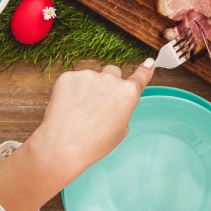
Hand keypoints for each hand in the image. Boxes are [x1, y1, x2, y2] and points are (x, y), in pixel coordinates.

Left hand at [25, 62, 154, 186]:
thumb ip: (122, 109)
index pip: (140, 77)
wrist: (62, 146)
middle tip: (97, 104)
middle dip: (108, 84)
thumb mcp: (120, 131)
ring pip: (91, 77)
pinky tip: (68, 107)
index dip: (144, 71)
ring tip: (79, 112)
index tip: (148, 63)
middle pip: (113, 73)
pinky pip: (74, 80)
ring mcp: (88, 75)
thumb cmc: (93, 144)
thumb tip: (116, 100)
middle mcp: (110, 80)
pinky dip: (71, 90)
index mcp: (127, 93)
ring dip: (88, 88)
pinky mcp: (68, 76)